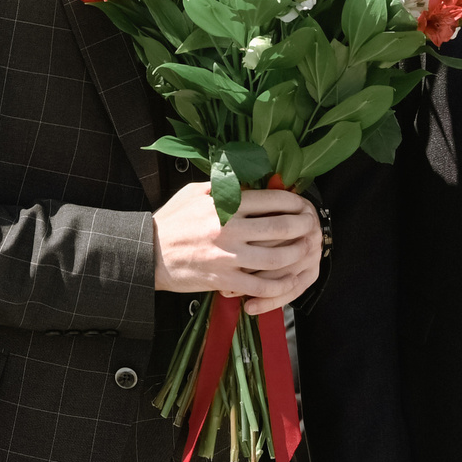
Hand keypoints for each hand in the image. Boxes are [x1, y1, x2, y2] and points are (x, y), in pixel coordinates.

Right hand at [152, 182, 321, 315]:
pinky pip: (259, 285)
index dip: (292, 201)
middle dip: (303, 226)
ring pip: (275, 257)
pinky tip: (288, 279)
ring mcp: (228, 256)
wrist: (148, 253)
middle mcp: (229, 229)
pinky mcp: (224, 279)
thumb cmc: (172, 220)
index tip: (302, 203)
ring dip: (297, 254)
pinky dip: (278, 284)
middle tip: (313, 225)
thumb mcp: (194, 191)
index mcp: (224, 204)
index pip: (269, 199)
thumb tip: (247, 176)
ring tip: (307, 250)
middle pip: (279, 227)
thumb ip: (222, 183)